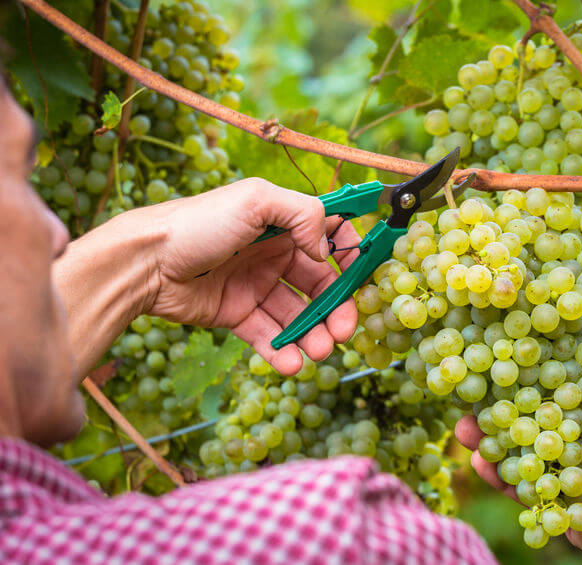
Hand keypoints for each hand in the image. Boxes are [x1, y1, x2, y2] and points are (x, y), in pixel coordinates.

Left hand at [130, 178, 359, 374]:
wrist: (145, 264)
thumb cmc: (199, 224)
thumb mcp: (255, 201)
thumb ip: (304, 215)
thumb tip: (328, 251)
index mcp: (282, 222)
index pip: (330, 237)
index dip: (349, 257)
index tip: (361, 279)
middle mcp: (273, 253)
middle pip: (320, 284)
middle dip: (336, 308)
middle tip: (344, 332)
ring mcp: (256, 285)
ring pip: (297, 314)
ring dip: (313, 334)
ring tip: (319, 352)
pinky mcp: (237, 313)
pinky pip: (268, 334)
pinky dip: (282, 350)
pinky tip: (290, 363)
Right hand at [456, 316, 581, 558]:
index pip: (563, 388)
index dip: (533, 375)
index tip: (504, 361)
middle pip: (537, 420)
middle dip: (503, 409)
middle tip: (473, 397)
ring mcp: (574, 475)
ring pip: (524, 453)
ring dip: (492, 442)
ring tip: (462, 429)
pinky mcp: (560, 503)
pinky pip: (524, 488)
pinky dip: (498, 476)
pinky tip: (476, 460)